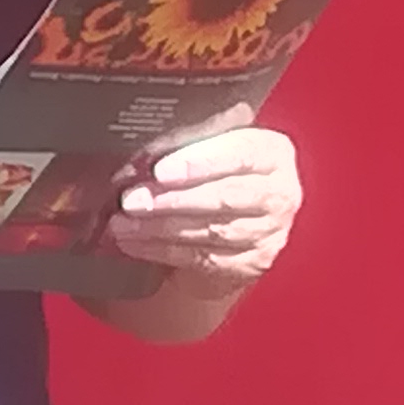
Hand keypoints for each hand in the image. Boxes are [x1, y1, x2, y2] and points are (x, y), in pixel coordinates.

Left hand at [107, 105, 301, 287]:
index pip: (241, 153)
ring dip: (160, 228)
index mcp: (273, 153)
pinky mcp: (251, 264)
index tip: (161, 170)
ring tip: (123, 224)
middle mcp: (280, 194)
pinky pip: (202, 259)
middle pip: (226, 196)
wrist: (235, 219)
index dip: (200, 162)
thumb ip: (192, 139)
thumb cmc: (219, 172)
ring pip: (211, 231)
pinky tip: (134, 243)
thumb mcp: (212, 146)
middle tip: (133, 200)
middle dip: (173, 199)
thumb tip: (149, 149)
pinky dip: (163, 251)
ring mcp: (269, 233)